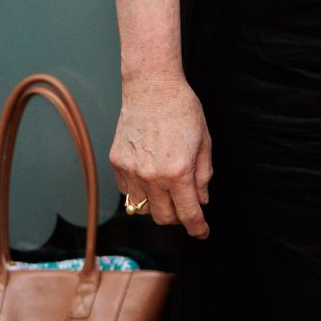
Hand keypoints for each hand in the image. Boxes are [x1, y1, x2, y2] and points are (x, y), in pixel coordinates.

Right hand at [110, 71, 212, 238]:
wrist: (151, 88)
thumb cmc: (183, 111)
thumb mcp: (204, 143)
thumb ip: (203, 176)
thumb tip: (201, 201)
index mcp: (178, 172)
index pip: (187, 213)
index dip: (197, 227)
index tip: (202, 233)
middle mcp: (151, 176)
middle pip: (163, 218)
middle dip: (179, 217)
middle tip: (187, 205)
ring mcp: (131, 171)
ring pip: (142, 209)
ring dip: (158, 206)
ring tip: (168, 188)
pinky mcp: (116, 164)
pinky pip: (128, 192)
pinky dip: (140, 192)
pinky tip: (150, 175)